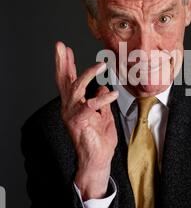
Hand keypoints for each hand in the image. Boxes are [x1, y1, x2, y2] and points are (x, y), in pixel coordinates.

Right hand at [55, 41, 118, 199]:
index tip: (66, 49)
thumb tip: (101, 87)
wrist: (98, 160)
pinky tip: (112, 93)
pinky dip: (102, 99)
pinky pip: (89, 106)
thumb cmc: (100, 139)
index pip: (68, 80)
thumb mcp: (104, 114)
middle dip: (62, 62)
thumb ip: (101, 101)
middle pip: (63, 81)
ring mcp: (72, 115)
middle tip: (60, 46)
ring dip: (87, 74)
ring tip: (100, 64)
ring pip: (75, 89)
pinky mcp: (79, 123)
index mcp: (75, 104)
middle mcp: (70, 107)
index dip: (67, 64)